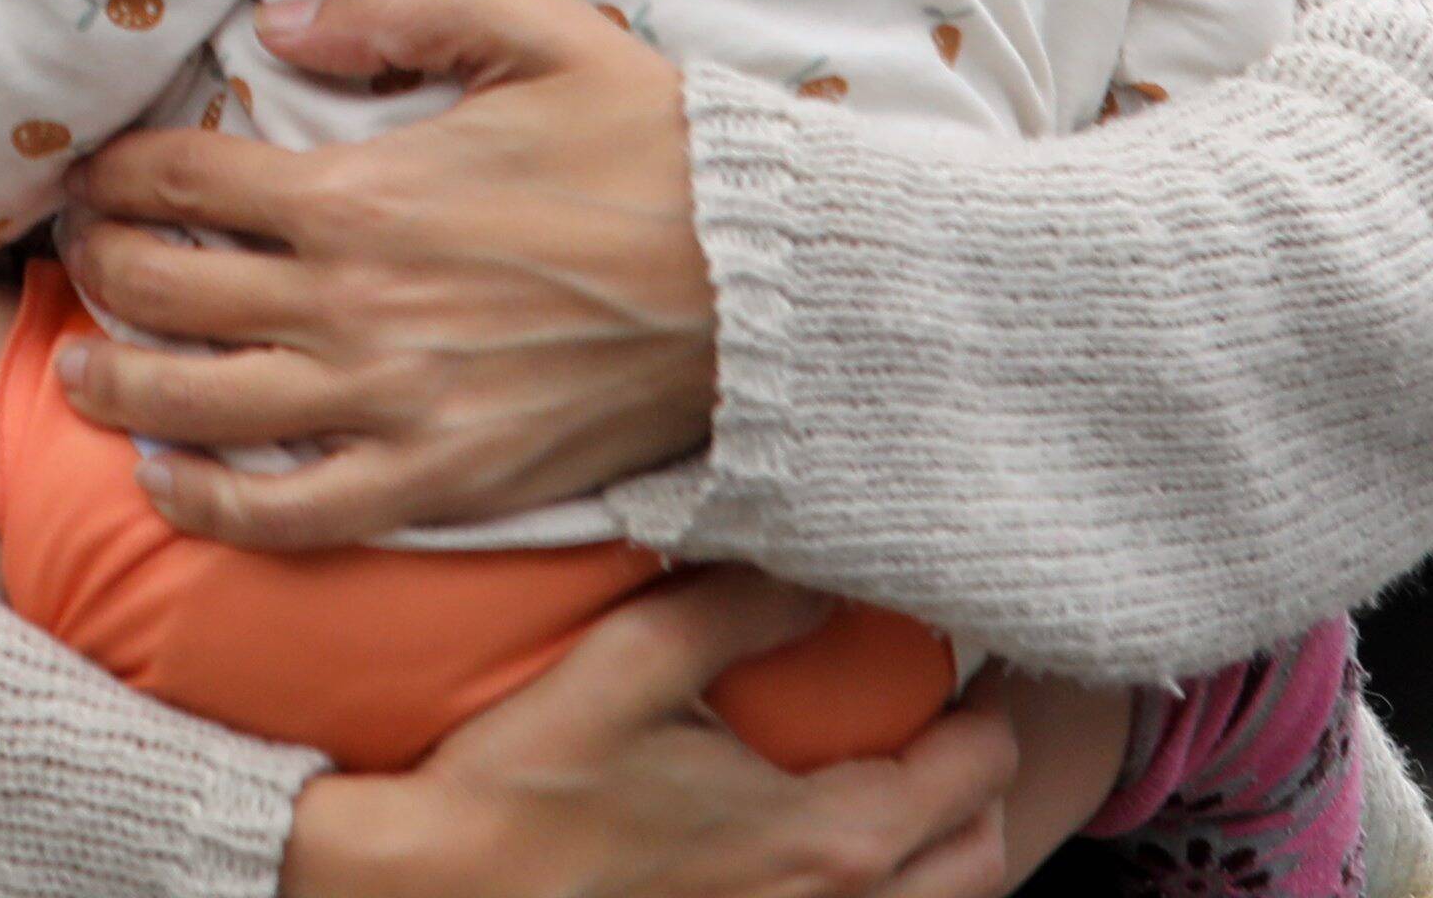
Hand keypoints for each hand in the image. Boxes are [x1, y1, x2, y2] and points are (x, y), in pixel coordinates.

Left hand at [55, 0, 715, 547]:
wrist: (763, 286)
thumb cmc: (653, 149)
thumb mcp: (536, 30)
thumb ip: (400, 9)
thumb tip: (283, 24)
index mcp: (361, 188)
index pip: (182, 176)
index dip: (113, 173)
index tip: (91, 175)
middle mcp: (352, 301)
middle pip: (163, 287)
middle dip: (96, 264)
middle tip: (76, 256)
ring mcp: (388, 403)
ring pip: (195, 405)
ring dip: (113, 383)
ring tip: (78, 368)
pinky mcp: (436, 483)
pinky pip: (285, 514)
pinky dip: (207, 503)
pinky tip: (165, 482)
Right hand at [281, 571, 1023, 897]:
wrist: (442, 891)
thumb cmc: (529, 783)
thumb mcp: (629, 662)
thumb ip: (737, 605)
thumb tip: (818, 567)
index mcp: (833, 839)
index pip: (978, 767)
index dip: (990, 701)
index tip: (973, 650)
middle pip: (982, 854)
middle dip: (982, 780)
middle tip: (948, 712)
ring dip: (945, 847)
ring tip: (904, 781)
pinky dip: (886, 893)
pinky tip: (830, 852)